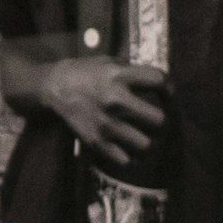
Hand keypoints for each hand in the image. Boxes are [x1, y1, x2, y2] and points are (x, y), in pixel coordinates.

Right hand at [41, 55, 171, 168]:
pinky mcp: (95, 141)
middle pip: (158, 120)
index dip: (168, 88)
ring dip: (148, 141)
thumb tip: (162, 86)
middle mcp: (114, 99)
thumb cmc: (86, 72)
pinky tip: (129, 148)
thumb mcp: (110, 62)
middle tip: (157, 120)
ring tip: (146, 137)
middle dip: (162, 120)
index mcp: (119, 76)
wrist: (54, 87)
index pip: (159, 81)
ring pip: (145, 145)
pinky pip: (125, 160)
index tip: (166, 94)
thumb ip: (135, 72)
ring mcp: (104, 123)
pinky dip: (130, 156)